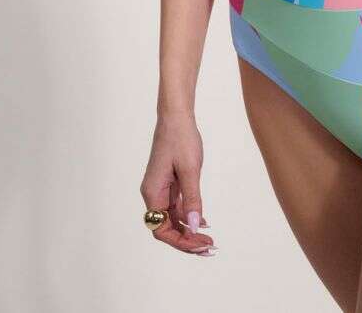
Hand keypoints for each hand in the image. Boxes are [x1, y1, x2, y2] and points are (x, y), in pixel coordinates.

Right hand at [140, 111, 216, 255]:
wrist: (177, 115)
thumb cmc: (181, 138)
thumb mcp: (190, 170)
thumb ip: (192, 199)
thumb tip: (194, 227)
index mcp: (152, 192)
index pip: (161, 229)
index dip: (180, 241)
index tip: (200, 245)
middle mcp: (153, 193)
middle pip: (167, 227)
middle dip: (187, 239)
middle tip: (209, 247)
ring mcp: (161, 188)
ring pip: (173, 218)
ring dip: (189, 229)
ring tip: (209, 239)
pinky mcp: (169, 183)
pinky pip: (177, 206)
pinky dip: (189, 215)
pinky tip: (203, 221)